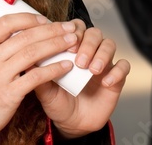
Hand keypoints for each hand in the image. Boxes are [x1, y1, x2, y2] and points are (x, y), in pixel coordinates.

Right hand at [0, 13, 79, 144]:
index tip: (46, 20)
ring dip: (56, 45)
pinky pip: (36, 77)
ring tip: (72, 43)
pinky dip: (54, 69)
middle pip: (24, 36)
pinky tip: (66, 66)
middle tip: (69, 28)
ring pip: (32, 53)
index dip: (29, 18)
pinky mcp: (8, 95)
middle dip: (51, 30)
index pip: (6, 22)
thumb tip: (23, 34)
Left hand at [34, 22, 130, 138]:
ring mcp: (103, 63)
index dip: (72, 32)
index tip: (66, 45)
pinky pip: (124, 66)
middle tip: (79, 60)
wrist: (72, 124)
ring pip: (109, 44)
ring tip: (92, 70)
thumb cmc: (57, 102)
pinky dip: (117, 71)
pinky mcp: (116, 77)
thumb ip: (38, 74)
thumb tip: (27, 58)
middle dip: (88, 43)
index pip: (75, 27)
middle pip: (94, 32)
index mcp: (71, 48)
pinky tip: (106, 82)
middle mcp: (88, 51)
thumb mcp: (45, 90)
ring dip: (102, 54)